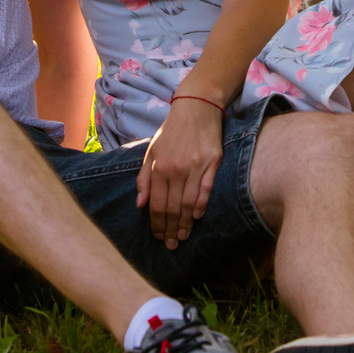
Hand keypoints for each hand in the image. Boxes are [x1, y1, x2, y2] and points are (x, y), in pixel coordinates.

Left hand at [137, 96, 223, 247]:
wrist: (196, 107)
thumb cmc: (171, 131)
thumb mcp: (151, 151)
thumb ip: (144, 178)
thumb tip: (140, 205)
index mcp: (159, 167)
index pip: (156, 204)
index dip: (156, 224)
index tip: (157, 236)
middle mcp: (176, 169)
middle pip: (172, 207)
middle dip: (170, 229)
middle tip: (170, 245)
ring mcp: (196, 166)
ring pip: (189, 202)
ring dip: (185, 223)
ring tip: (182, 237)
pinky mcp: (213, 162)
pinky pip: (207, 189)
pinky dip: (201, 205)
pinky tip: (197, 217)